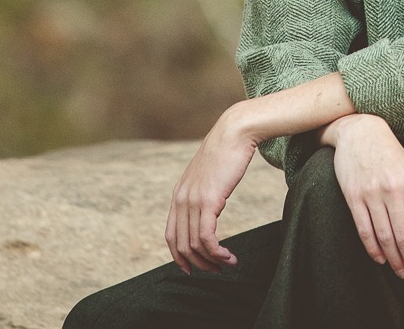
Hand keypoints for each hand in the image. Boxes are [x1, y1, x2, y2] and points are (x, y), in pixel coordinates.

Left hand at [165, 104, 257, 274]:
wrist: (233, 133)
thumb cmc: (226, 153)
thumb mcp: (208, 176)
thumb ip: (203, 192)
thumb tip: (210, 207)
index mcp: (179, 194)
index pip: (170, 234)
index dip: (179, 257)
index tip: (193, 268)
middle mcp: (181, 199)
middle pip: (180, 244)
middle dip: (198, 263)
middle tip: (216, 270)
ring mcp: (192, 200)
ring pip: (194, 244)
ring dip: (212, 261)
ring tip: (228, 263)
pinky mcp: (208, 200)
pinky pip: (207, 238)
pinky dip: (217, 253)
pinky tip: (229, 256)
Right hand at [326, 114, 403, 282]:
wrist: (359, 131)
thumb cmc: (390, 153)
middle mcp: (392, 190)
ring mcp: (371, 194)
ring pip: (384, 236)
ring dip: (394, 259)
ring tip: (402, 272)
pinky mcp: (353, 196)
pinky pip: (364, 229)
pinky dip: (373, 248)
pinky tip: (381, 259)